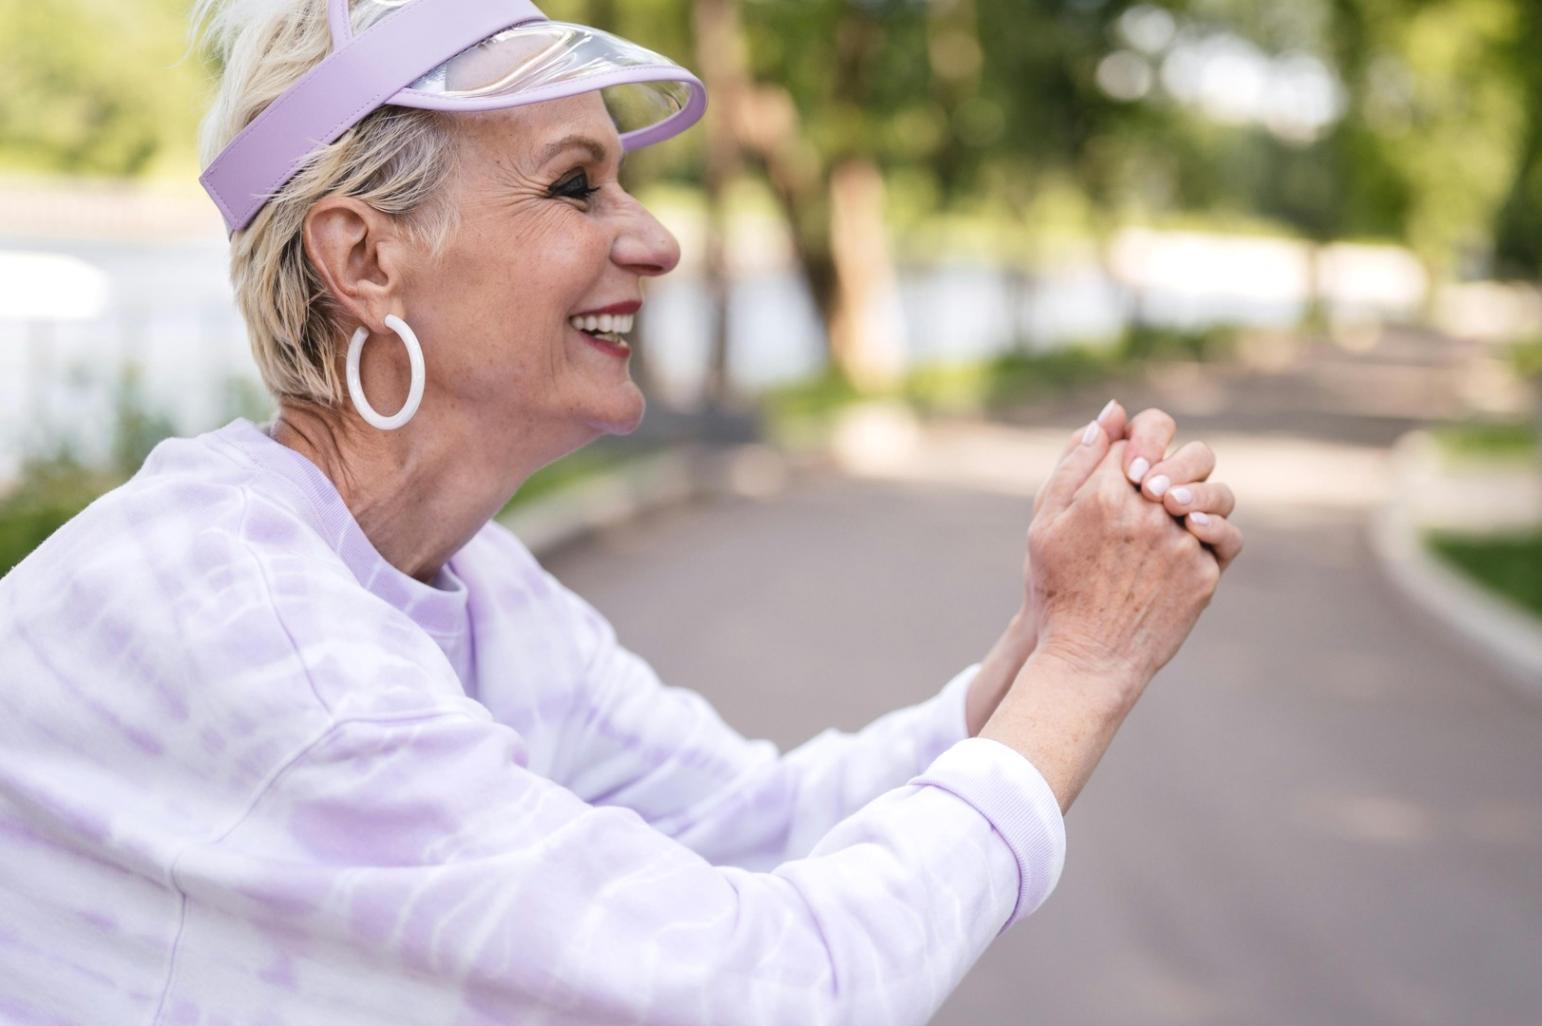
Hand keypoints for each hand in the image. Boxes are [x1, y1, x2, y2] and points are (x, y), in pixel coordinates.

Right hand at [971, 401, 1242, 731]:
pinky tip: (1191, 536)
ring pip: (1215, 493)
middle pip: (1187, 455)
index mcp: (1106, 490)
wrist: (1087, 657)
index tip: (1136, 458)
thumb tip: (1110, 415)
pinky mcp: (1204, 573)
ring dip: (1199, 494)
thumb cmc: (1058, 587)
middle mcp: (1149, 510)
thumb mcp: (1046, 520)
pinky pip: (1226, 537)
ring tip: (1174, 511)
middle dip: (1175, 461)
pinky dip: (1214, 531)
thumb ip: (1075, 462)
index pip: (1146, 430)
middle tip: (1155, 484)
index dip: (1145, 436)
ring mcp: (1181, 542)